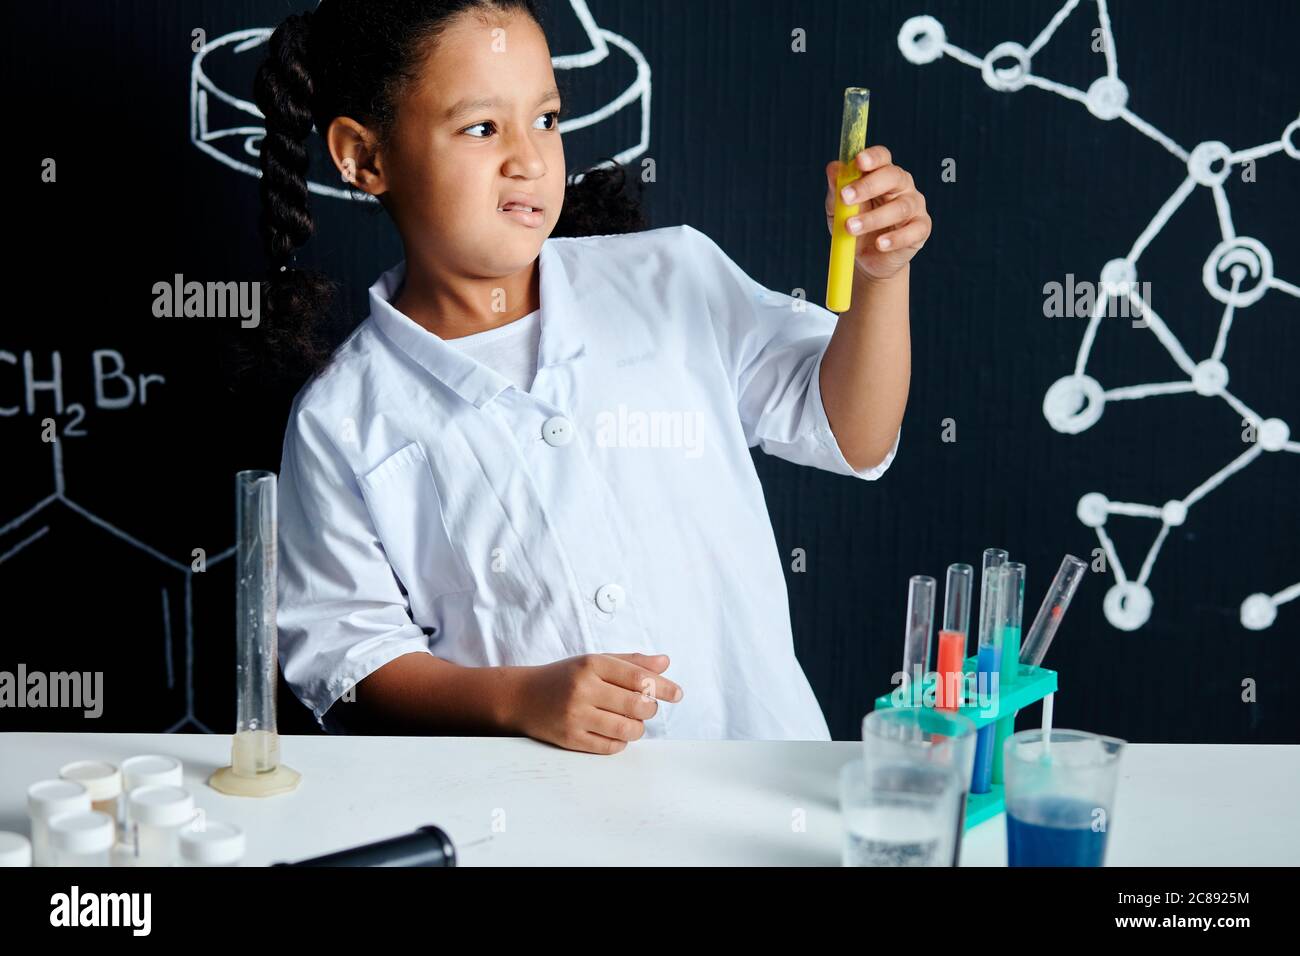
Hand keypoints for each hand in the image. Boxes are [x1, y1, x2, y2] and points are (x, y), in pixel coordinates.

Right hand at [508, 652, 682, 754]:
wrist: (522, 697)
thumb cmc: (564, 677)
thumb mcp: (594, 661)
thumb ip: (630, 662)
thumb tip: (665, 663)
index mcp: (591, 664)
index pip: (639, 677)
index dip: (664, 687)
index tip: (677, 694)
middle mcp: (583, 688)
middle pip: (637, 705)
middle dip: (650, 708)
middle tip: (647, 707)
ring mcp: (575, 715)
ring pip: (627, 729)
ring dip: (638, 728)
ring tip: (633, 721)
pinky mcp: (569, 738)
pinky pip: (609, 746)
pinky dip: (621, 741)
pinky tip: (616, 732)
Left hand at [825, 145, 930, 281]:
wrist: (866, 259)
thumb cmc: (853, 226)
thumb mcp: (838, 209)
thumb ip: (836, 189)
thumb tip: (833, 168)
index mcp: (881, 173)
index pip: (882, 157)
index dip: (872, 157)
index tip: (858, 162)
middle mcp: (902, 185)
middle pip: (893, 176)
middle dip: (868, 186)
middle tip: (845, 197)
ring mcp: (914, 206)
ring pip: (900, 207)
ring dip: (873, 218)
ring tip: (850, 228)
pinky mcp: (921, 228)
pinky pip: (913, 231)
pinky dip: (895, 238)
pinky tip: (880, 244)